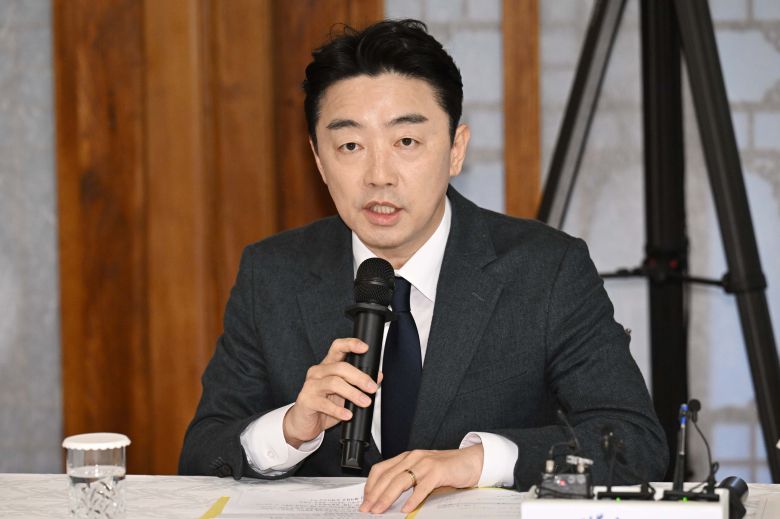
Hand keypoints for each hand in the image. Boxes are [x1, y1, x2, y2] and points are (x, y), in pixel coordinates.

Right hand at [283, 338, 379, 447]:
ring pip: (334, 383)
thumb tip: (378, 376)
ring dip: (353, 393)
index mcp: (327, 365)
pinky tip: (348, 415)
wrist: (304, 423)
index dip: (350, 344)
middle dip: (360, 377)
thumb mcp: (344, 393)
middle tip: (372, 388)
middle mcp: (318, 372)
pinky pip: (324, 403)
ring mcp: (310, 385)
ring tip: (365, 402)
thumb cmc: (324, 405)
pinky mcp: (306, 400)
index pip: (337, 347)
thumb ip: (359, 383)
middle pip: (340, 367)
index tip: (364, 348)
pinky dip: (339, 410)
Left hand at [360, 445, 483, 513]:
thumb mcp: (422, 474)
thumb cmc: (446, 470)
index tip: (364, 501)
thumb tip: (387, 501)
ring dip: (387, 497)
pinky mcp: (438, 471)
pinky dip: (412, 499)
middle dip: (374, 494)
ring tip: (379, 510)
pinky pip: (422, 487)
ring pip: (400, 480)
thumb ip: (407, 482)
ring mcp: (425, 463)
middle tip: (367, 509)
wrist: (470, 461)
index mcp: (407, 458)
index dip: (370, 485)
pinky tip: (406, 509)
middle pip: (387, 476)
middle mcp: (413, 458)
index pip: (380, 469)